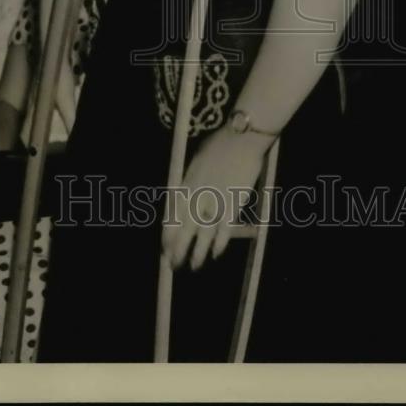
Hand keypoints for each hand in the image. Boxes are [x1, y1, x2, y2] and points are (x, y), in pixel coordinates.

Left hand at [162, 127, 270, 271]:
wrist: (240, 140)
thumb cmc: (219, 145)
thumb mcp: (196, 160)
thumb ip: (190, 180)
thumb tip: (185, 194)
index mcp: (186, 185)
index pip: (172, 217)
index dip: (168, 235)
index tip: (165, 248)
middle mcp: (197, 197)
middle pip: (184, 230)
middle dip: (177, 250)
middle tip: (173, 265)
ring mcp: (216, 202)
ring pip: (203, 235)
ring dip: (197, 253)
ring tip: (193, 267)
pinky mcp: (233, 204)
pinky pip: (225, 230)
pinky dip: (220, 243)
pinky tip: (216, 254)